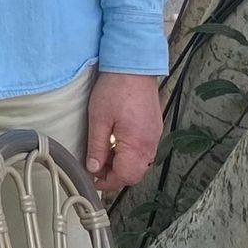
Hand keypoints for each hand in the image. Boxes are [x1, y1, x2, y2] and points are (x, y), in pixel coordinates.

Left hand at [84, 72, 161, 192]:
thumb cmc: (115, 89)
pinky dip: (128, 153)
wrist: (134, 66)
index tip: (92, 179)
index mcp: (137, 145)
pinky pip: (143, 150)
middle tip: (95, 167)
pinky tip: (114, 143)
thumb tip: (93, 167)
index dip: (107, 182)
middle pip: (134, 173)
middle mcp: (150, 144)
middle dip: (114, 175)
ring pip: (139, 162)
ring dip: (121, 164)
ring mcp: (154, 136)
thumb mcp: (99, 119)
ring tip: (102, 153)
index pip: (125, 176)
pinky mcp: (154, 128)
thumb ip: (97, 147)